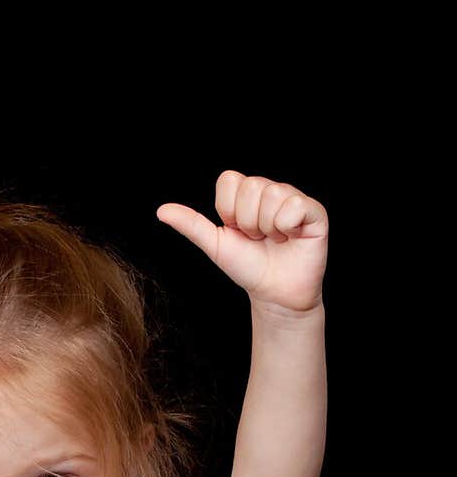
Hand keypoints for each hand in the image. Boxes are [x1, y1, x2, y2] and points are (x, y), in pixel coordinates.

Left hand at [156, 171, 327, 314]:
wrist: (274, 295)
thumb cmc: (249, 268)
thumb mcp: (216, 246)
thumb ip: (192, 225)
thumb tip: (162, 211)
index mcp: (247, 194)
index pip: (229, 180)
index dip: (229, 210)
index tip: (237, 231)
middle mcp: (271, 190)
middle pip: (251, 187)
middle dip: (248, 222)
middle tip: (258, 238)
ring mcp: (293, 199)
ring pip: (272, 196)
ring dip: (268, 227)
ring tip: (275, 240)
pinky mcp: (314, 211)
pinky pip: (294, 204)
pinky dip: (287, 226)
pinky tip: (291, 237)